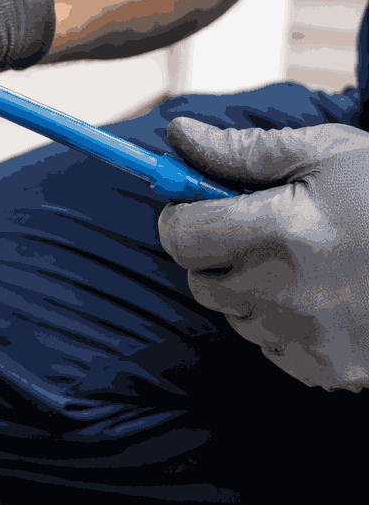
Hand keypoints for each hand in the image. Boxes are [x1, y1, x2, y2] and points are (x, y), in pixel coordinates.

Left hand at [158, 117, 368, 391]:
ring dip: (251, 290)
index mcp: (278, 233)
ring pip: (234, 314)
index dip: (182, 216)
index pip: (180, 235)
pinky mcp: (326, 369)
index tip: (200, 206)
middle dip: (217, 253)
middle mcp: (282, 293)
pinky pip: (271, 346)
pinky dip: (283, 325)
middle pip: (200, 279)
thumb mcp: (325, 154)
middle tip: (263, 231)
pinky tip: (326, 298)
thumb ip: (242, 150)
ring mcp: (304, 338)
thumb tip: (178, 135)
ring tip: (308, 263)